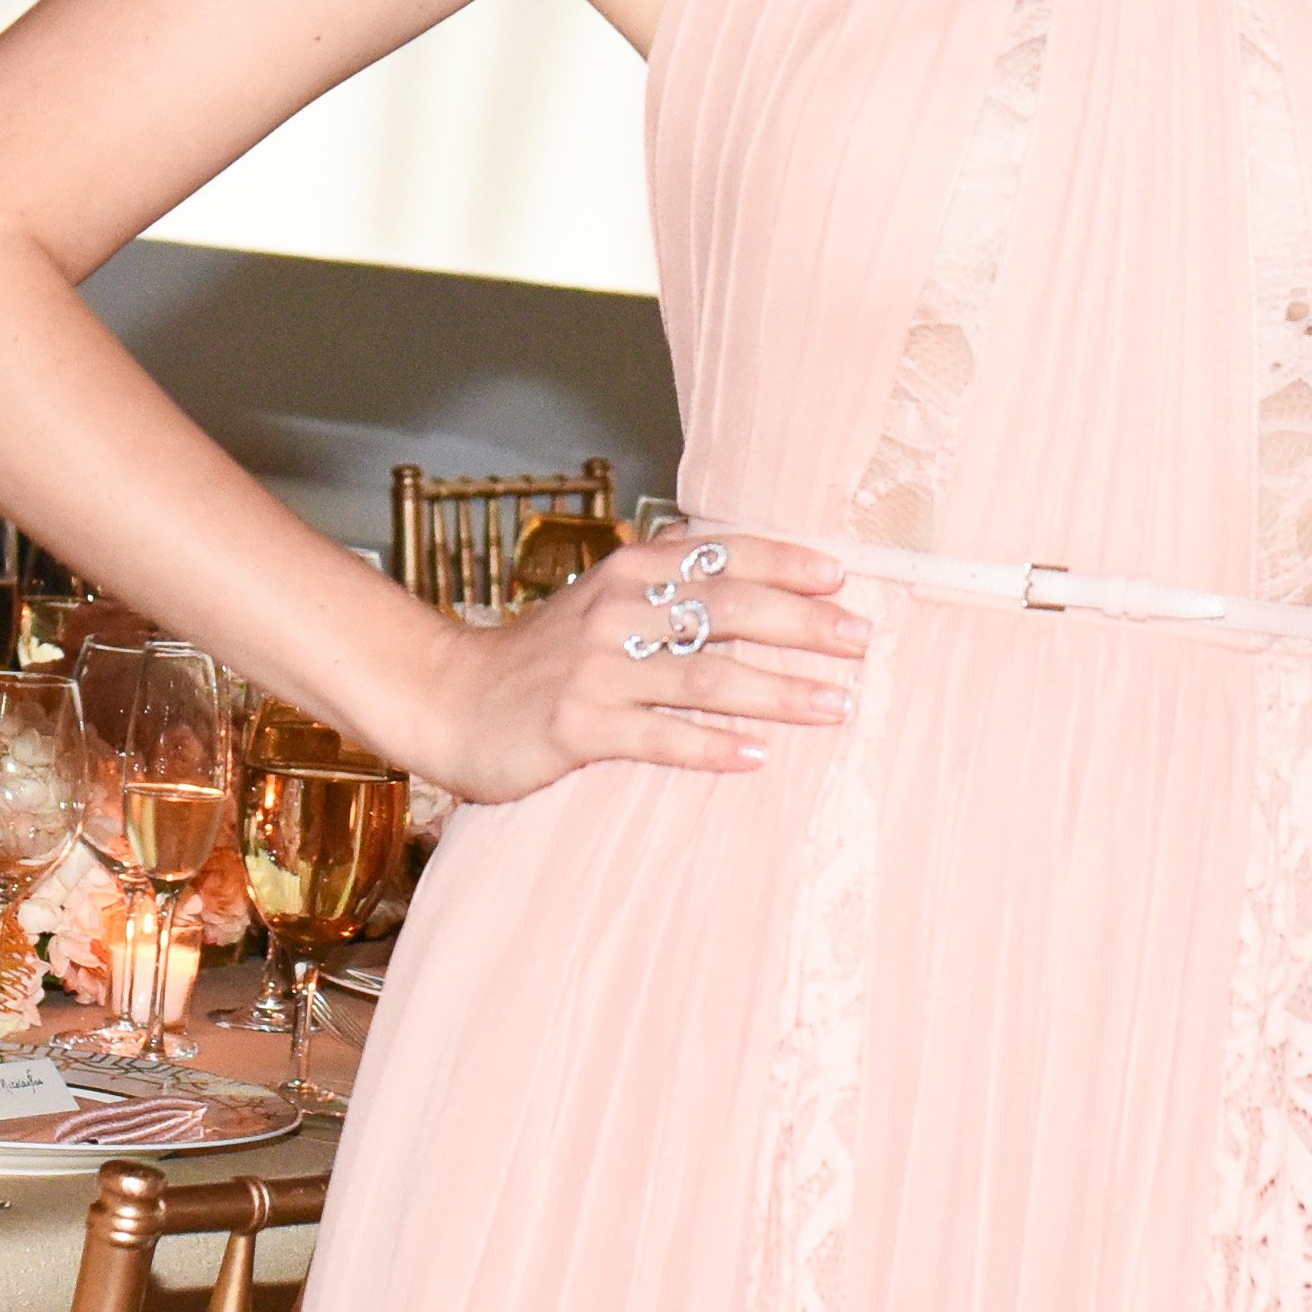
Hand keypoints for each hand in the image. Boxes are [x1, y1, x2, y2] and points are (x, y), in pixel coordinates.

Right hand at [424, 533, 865, 802]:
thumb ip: (670, 586)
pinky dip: (713, 745)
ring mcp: (598, 668)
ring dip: (779, 691)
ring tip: (836, 706)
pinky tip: (758, 757)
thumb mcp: (605, 602)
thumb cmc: (545, 656)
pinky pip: (660, 736)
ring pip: (707, 674)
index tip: (841, 578)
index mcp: (631, 570)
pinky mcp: (579, 725)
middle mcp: (617, 608)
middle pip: (729, 609)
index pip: (723, 554)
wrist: (450, 699)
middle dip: (804, 625)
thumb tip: (761, 582)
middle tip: (861, 642)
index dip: (785, 563)